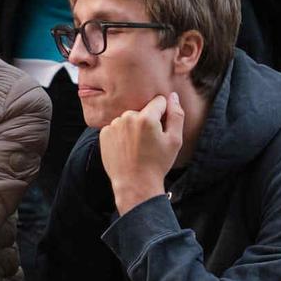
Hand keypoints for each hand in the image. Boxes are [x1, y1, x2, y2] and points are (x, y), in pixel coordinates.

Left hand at [98, 92, 183, 214]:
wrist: (134, 184)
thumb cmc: (157, 163)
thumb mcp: (174, 140)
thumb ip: (176, 114)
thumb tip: (173, 96)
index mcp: (146, 118)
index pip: (159, 101)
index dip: (164, 114)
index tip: (161, 129)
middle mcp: (127, 117)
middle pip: (142, 110)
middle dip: (147, 121)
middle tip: (150, 142)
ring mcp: (113, 125)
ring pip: (129, 119)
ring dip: (133, 127)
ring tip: (137, 147)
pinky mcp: (104, 134)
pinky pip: (117, 127)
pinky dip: (122, 134)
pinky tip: (126, 149)